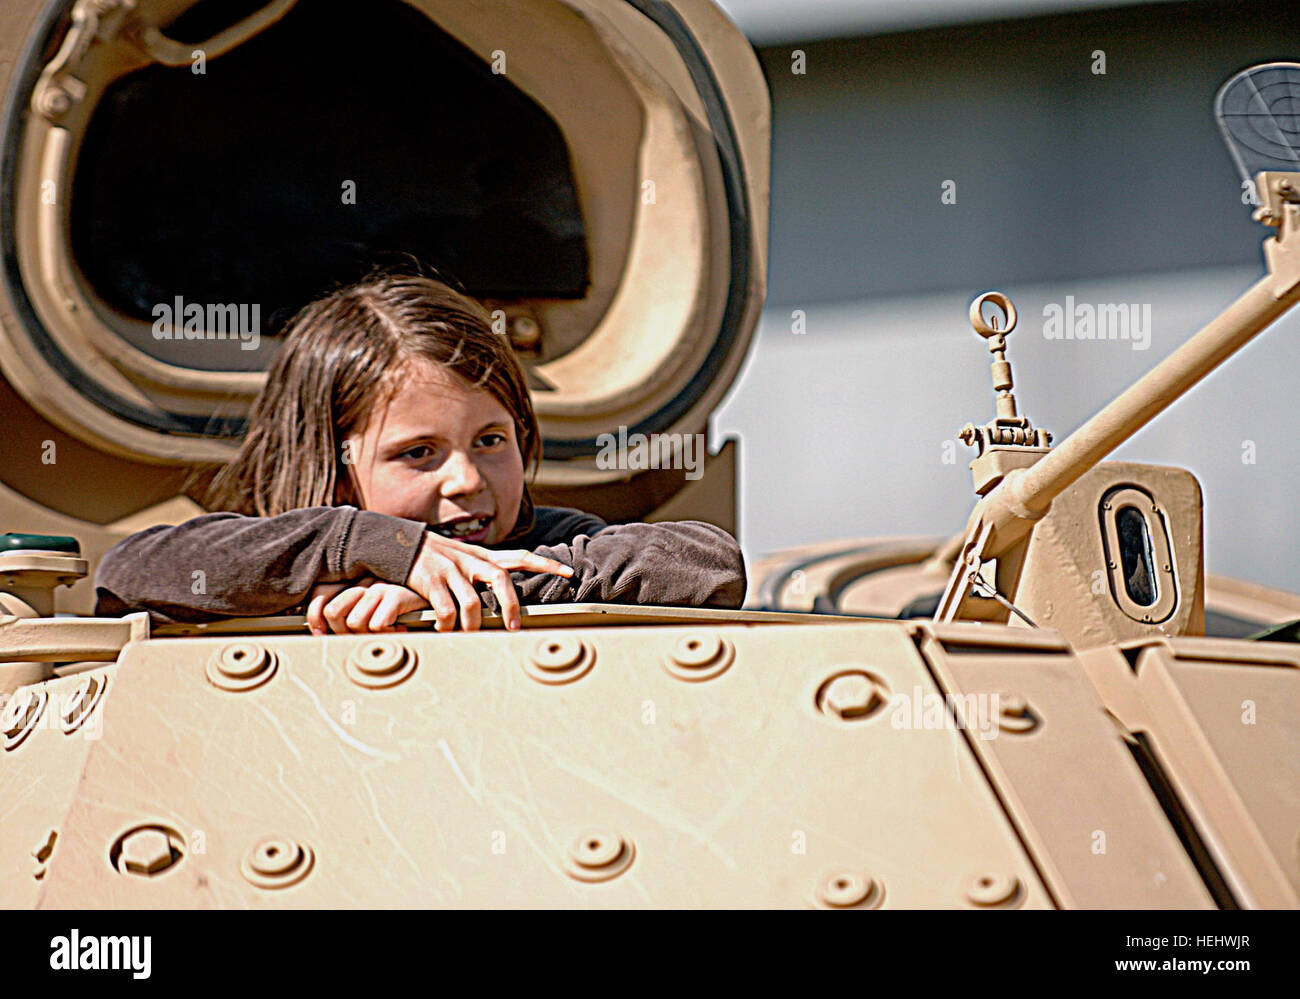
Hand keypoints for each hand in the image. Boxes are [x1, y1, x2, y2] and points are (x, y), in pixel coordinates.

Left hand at [306, 576, 427, 634]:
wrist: (447, 579)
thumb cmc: (413, 593)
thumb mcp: (382, 596)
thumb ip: (357, 608)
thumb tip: (323, 632)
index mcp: (357, 578)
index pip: (319, 596)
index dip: (316, 620)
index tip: (324, 634)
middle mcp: (364, 579)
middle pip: (332, 612)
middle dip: (342, 634)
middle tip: (363, 638)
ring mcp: (381, 585)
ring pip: (353, 621)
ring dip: (368, 636)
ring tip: (387, 632)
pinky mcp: (398, 594)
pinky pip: (377, 624)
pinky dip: (389, 634)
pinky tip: (402, 628)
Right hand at [406, 531, 574, 631]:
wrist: (397, 542)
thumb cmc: (434, 556)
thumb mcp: (463, 556)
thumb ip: (482, 569)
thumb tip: (504, 586)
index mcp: (482, 556)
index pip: (521, 556)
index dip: (546, 565)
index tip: (569, 572)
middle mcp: (470, 561)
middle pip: (501, 579)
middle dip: (511, 606)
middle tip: (514, 629)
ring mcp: (450, 570)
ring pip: (472, 602)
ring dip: (475, 624)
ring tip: (474, 637)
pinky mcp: (430, 581)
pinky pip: (445, 610)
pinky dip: (448, 626)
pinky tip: (445, 632)